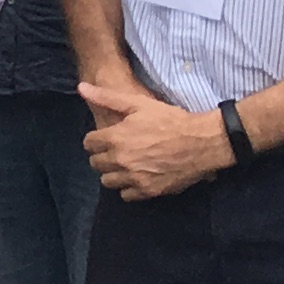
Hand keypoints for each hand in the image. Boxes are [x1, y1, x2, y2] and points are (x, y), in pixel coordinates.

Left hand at [80, 77, 236, 199]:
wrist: (201, 142)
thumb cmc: (170, 120)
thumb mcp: (139, 103)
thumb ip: (107, 98)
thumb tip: (82, 87)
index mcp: (115, 138)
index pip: (88, 144)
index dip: (95, 139)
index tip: (105, 138)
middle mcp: (121, 160)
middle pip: (95, 163)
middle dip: (102, 156)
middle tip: (115, 150)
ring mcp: (134, 178)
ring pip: (107, 181)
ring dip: (113, 173)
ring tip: (125, 164)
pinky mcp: (148, 190)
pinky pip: (126, 195)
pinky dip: (128, 187)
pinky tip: (137, 176)